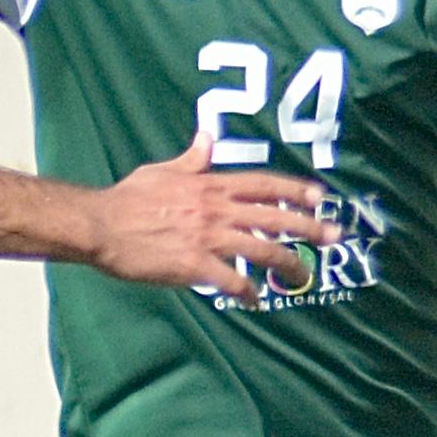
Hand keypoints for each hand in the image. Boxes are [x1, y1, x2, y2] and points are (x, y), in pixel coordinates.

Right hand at [87, 134, 338, 303]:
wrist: (102, 225)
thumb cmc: (129, 197)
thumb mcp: (163, 170)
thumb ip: (191, 159)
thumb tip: (206, 137)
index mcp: (210, 185)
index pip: (264, 185)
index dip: (295, 190)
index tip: (320, 197)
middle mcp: (216, 209)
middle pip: (273, 217)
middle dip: (308, 226)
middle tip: (334, 236)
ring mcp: (207, 238)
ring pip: (260, 248)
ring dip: (287, 262)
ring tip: (303, 275)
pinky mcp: (193, 265)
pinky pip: (230, 280)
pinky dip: (246, 290)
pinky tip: (254, 299)